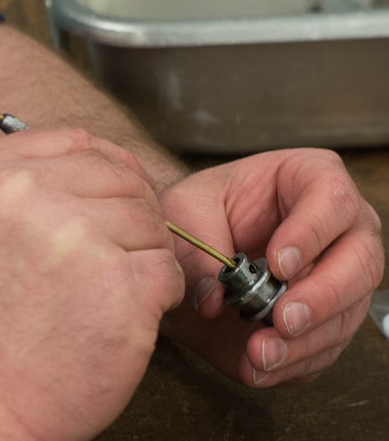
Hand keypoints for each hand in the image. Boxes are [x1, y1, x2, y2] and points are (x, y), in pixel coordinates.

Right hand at [0, 128, 183, 439]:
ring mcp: (73, 236)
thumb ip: (15, 185)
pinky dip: (158, 294)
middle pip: (118, 176)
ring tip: (104, 295)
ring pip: (149, 221)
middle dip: (128, 215)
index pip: (75, 140)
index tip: (113, 198)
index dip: (106, 169)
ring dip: (142, 256)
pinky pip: (168, 269)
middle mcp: (23, 192)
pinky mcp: (118, 287)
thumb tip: (90, 162)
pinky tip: (123, 317)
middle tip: (111, 258)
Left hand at [159, 149, 383, 386]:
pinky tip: (259, 365)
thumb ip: (198, 251)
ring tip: (260, 353)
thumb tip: (214, 299)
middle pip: (361, 261)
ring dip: (306, 341)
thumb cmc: (193, 215)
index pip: (331, 199)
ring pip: (348, 313)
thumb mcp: (184, 215)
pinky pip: (323, 348)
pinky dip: (292, 363)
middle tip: (281, 319)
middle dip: (323, 297)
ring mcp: (339, 277)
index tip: (278, 264)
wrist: (183, 251)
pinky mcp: (323, 321)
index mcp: (309, 179)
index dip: (311, 233)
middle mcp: (339, 228)